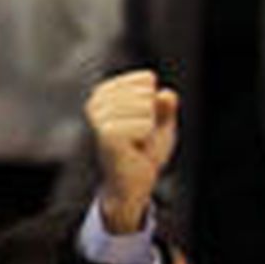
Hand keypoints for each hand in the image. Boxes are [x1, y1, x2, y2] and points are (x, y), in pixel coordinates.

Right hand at [87, 70, 177, 233]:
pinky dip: (148, 138)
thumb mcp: (161, 124)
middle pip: (147, 94)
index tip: (144, 123)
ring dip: (150, 130)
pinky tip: (136, 148)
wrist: (134, 183)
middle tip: (141, 137)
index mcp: (105, 91)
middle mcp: (97, 100)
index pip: (146, 80)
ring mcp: (99, 115)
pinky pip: (145, 124)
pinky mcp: (107, 132)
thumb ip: (166, 106)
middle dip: (153, 118)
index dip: (156, 105)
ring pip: (147, 108)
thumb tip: (168, 94)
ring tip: (137, 143)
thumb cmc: (146, 151)